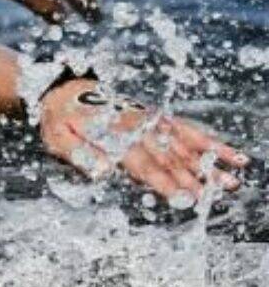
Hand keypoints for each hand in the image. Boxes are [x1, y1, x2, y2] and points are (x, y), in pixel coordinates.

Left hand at [39, 79, 248, 202]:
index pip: (143, 162)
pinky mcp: (153, 116)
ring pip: (181, 143)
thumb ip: (79, 155)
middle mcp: (136, 125)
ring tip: (231, 179)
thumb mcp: (57, 138)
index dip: (163, 181)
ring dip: (207, 162)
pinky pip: (182, 128)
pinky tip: (226, 151)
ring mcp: (147, 119)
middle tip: (215, 195)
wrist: (62, 89)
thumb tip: (104, 172)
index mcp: (113, 133)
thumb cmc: (57, 119)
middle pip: (168, 156)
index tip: (183, 197)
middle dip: (192, 177)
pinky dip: (205, 140)